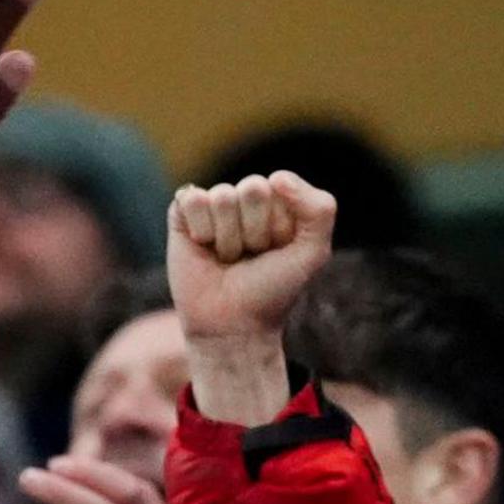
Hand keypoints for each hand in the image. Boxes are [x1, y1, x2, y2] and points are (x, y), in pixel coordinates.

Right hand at [171, 173, 334, 422]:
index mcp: (279, 200)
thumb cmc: (272, 290)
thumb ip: (320, 209)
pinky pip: (192, 199)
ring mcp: (213, 205)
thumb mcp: (313, 252)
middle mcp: (245, 198)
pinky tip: (204, 248)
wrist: (233, 326)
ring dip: (228, 237)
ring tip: (228, 258)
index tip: (276, 251)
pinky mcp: (182, 215)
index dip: (280, 224)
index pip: (281, 185)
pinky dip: (201, 230)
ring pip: (222, 196)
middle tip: (251, 256)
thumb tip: (276, 178)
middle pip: (252, 187)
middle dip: (254, 230)